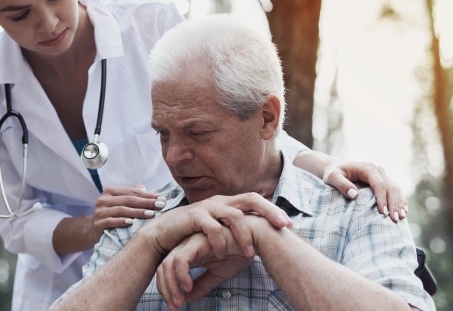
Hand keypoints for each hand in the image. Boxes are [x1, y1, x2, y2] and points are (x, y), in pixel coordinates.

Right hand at [91, 185, 164, 240]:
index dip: (149, 195)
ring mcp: (100, 211)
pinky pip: (111, 221)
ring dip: (137, 212)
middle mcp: (104, 199)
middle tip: (161, 205)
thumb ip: (132, 194)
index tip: (162, 199)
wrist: (94, 229)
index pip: (133, 192)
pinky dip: (122, 222)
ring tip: (151, 214)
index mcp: (110, 191)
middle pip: (129, 200)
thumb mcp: (121, 202)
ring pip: (122, 210)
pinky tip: (132, 223)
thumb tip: (145, 189)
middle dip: (147, 203)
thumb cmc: (113, 214)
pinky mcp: (98, 224)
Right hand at [139, 193, 292, 259]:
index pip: (256, 201)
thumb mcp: (218, 233)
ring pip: (233, 215)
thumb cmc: (193, 236)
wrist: (163, 236)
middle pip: (250, 198)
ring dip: (244, 235)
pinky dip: (220, 241)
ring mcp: (207, 207)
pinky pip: (212, 227)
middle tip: (283, 226)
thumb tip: (259, 240)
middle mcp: (220, 202)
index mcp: (228, 204)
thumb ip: (235, 232)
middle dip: (269, 211)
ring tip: (249, 254)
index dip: (273, 210)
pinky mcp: (193, 216)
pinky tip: (222, 255)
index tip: (289, 224)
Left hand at [157, 232, 251, 309]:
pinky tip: (188, 287)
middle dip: (165, 289)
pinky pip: (182, 258)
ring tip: (179, 301)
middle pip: (163, 267)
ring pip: (168, 263)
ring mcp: (190, 242)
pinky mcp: (198, 241)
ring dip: (171, 285)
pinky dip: (181, 274)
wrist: (256, 238)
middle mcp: (186, 246)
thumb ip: (201, 284)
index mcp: (189, 252)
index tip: (174, 306)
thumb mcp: (217, 273)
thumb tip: (186, 299)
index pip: (167, 270)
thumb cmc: (238, 252)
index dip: (167, 289)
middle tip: (174, 307)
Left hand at [322, 162, 406, 221]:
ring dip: (399, 203)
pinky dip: (400, 200)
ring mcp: (383, 175)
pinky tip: (404, 211)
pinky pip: (395, 191)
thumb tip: (355, 195)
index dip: (382, 199)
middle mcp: (378, 170)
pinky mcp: (384, 181)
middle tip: (395, 219)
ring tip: (401, 218)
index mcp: (368, 168)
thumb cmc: (333, 173)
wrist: (336, 168)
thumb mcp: (332, 177)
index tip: (382, 213)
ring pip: (395, 189)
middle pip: (390, 187)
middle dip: (394, 204)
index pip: (379, 184)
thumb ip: (341, 184)